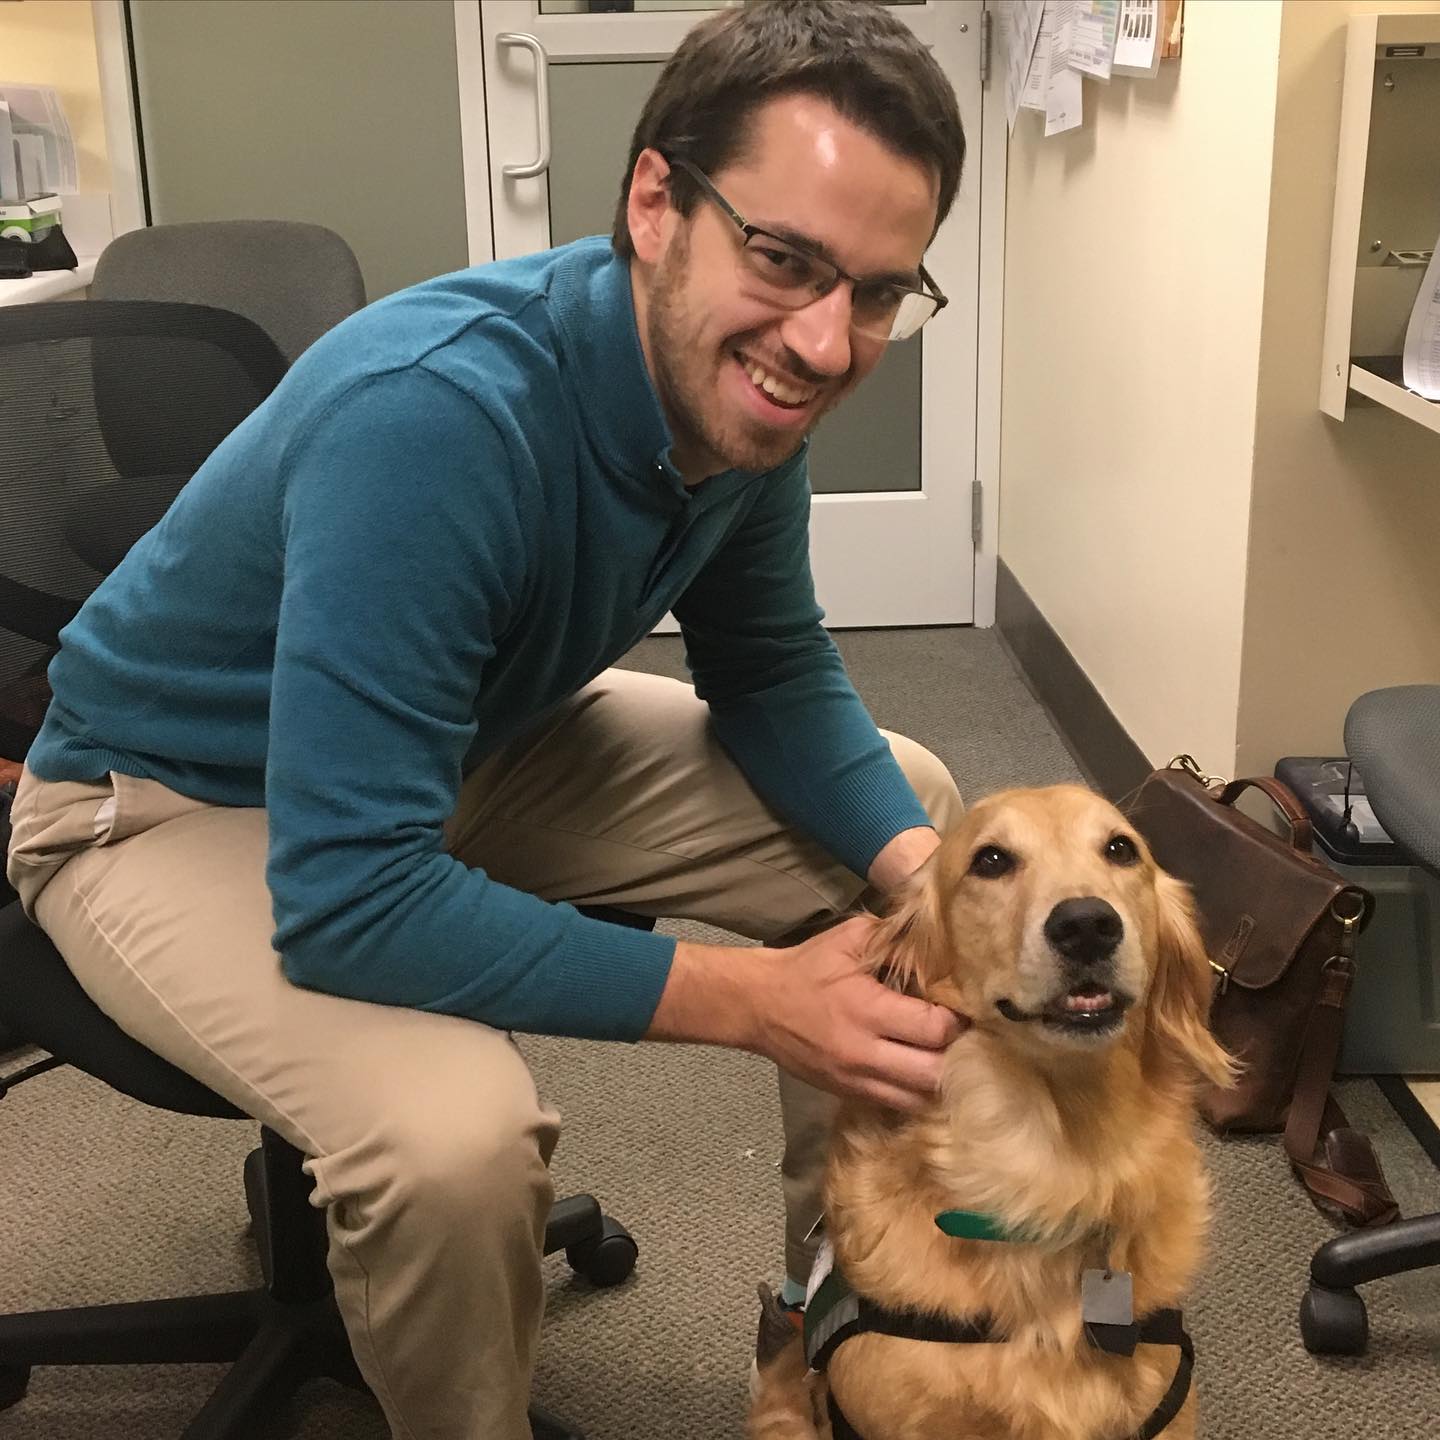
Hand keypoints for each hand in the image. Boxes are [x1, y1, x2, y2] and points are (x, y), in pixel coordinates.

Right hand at [750, 916, 966, 1111]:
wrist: (757, 1005)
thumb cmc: (807, 968)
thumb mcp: (849, 938)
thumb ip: (895, 940)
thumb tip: (939, 947)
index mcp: (866, 1010)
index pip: (934, 1029)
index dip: (958, 1020)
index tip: (965, 1007)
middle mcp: (864, 1054)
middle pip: (934, 1074)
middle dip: (958, 1057)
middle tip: (965, 1039)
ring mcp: (856, 1081)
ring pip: (919, 1100)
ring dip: (940, 1082)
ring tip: (947, 1058)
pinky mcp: (849, 1094)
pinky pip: (898, 1106)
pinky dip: (916, 1093)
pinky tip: (922, 1073)